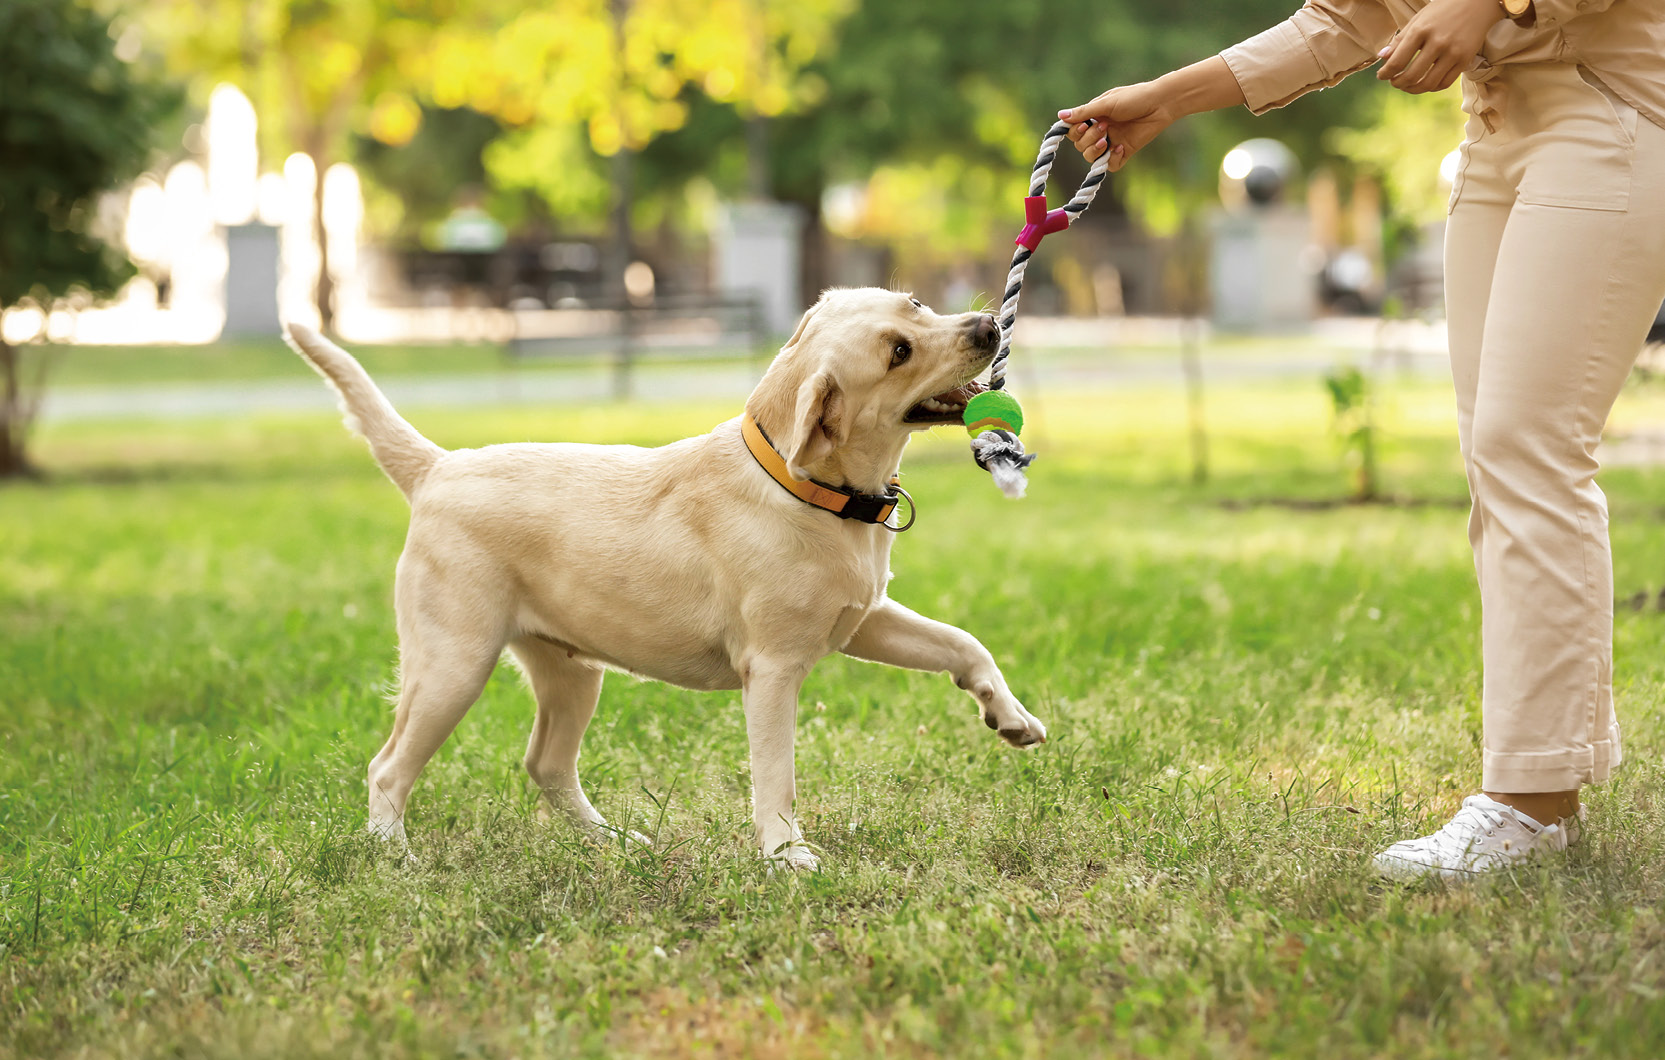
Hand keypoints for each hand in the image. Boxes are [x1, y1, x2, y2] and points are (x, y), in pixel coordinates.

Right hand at [1057, 82, 1173, 172]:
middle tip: (1104, 127)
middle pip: (1080, 146)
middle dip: (1088, 139)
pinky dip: (1112, 159)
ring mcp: (1111, 143)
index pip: (1073, 131)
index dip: (1074, 132)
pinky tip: (1120, 148)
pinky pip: (1110, 165)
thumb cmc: (1135, 97)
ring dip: (1095, 151)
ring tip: (1107, 140)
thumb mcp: (1107, 103)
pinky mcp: (1124, 152)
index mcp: (1094, 117)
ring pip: (1091, 158)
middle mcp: (1100, 131)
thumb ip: (1084, 112)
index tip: (1083, 126)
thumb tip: (1060, 116)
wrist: (1160, 104)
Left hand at [1377, 0, 1505, 93]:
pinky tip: (1425, 83)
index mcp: (1421, 30)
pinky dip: (1431, 87)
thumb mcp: (1419, 19)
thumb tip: (1382, 57)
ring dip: (1412, 89)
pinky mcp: (1465, 60)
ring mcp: (1453, 53)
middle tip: (1394, 82)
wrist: (1478, 3)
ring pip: (1427, 84)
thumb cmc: (1443, 10)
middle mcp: (1437, 42)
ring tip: (1407, 85)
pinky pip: (1444, 83)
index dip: (1385, 74)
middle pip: (1410, 76)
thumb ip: (1400, 39)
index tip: (1381, 76)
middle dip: (1397, 83)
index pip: (1396, 62)